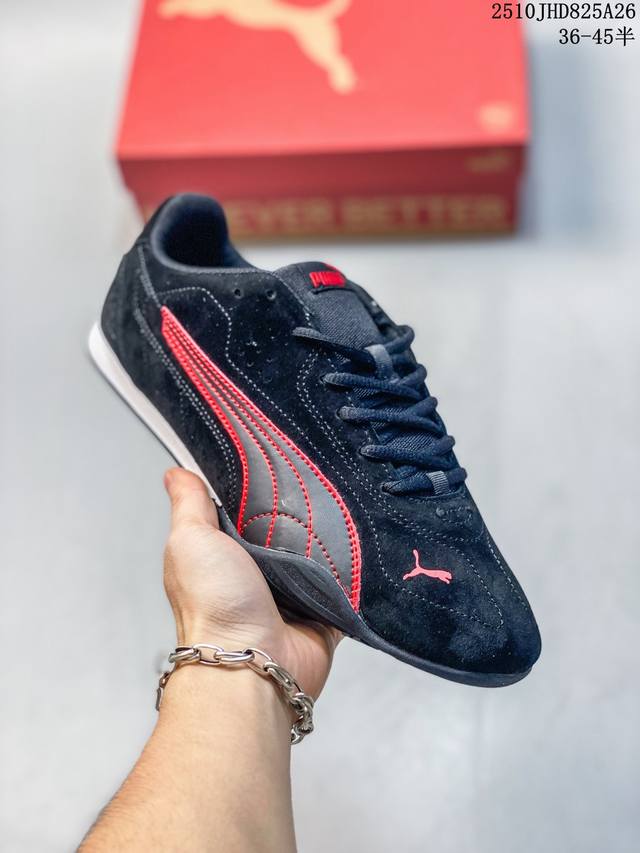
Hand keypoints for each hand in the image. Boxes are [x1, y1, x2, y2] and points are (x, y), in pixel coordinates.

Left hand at [163, 468, 340, 698]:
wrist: (253, 662)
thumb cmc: (215, 606)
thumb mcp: (190, 539)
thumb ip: (189, 504)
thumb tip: (176, 473)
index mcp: (225, 554)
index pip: (245, 510)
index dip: (260, 487)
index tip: (279, 457)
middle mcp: (258, 573)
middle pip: (287, 529)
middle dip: (302, 510)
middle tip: (320, 480)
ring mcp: (293, 594)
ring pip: (320, 553)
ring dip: (330, 539)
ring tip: (345, 506)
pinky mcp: (324, 611)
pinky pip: (348, 583)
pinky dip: (354, 570)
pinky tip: (362, 545)